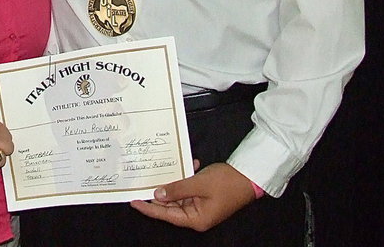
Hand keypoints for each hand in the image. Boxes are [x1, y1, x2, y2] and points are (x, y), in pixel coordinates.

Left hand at [130, 162, 255, 231]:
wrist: (249, 176)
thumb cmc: (227, 183)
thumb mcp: (199, 184)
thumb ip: (177, 189)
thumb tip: (158, 195)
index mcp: (196, 219)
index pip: (166, 215)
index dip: (149, 208)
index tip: (134, 201)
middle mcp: (197, 215)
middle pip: (171, 206)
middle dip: (159, 193)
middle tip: (142, 182)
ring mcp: (201, 205)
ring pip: (179, 195)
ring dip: (174, 182)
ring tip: (161, 170)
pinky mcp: (205, 195)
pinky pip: (190, 188)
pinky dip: (187, 176)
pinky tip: (190, 164)